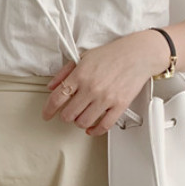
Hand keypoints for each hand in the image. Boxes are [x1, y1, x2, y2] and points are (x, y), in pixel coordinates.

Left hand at [42, 29, 171, 135]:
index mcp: (80, 75)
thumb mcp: (83, 58)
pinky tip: (92, 128)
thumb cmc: (112, 55)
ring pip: (83, 122)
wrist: (138, 55)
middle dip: (65, 116)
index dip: (48, 110)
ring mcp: (105, 98)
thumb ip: (65, 72)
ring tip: (81, 117)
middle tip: (68, 113)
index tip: (46, 115)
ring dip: (79, 122)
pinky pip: (104, 126)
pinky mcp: (119, 106)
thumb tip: (52, 86)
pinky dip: (95, 131)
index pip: (57, 98)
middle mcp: (91, 88)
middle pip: (68, 114)